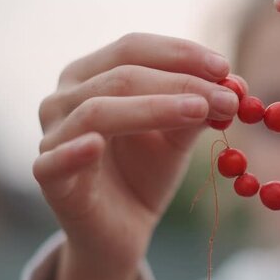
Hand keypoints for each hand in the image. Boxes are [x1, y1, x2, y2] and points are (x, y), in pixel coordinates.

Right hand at [33, 33, 241, 279]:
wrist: (121, 231)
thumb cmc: (144, 174)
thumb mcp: (177, 135)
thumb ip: (198, 109)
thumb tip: (233, 85)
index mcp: (91, 76)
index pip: (134, 48)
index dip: (180, 53)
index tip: (226, 68)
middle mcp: (64, 98)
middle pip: (121, 75)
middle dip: (180, 83)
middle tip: (227, 97)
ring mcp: (51, 136)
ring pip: (98, 110)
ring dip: (154, 108)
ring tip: (199, 111)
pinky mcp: (46, 177)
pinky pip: (54, 161)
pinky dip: (74, 151)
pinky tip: (97, 145)